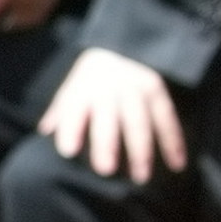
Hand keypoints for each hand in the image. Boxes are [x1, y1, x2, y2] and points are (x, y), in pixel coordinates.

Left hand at [38, 44, 183, 186]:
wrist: (125, 43)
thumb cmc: (93, 77)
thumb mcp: (73, 86)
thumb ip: (60, 110)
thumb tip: (44, 132)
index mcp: (84, 87)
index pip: (74, 108)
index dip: (71, 128)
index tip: (68, 151)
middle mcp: (109, 87)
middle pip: (108, 118)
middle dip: (106, 144)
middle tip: (105, 171)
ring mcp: (136, 88)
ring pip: (139, 122)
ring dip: (141, 151)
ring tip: (141, 177)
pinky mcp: (158, 91)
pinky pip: (167, 119)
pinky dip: (173, 142)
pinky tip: (176, 164)